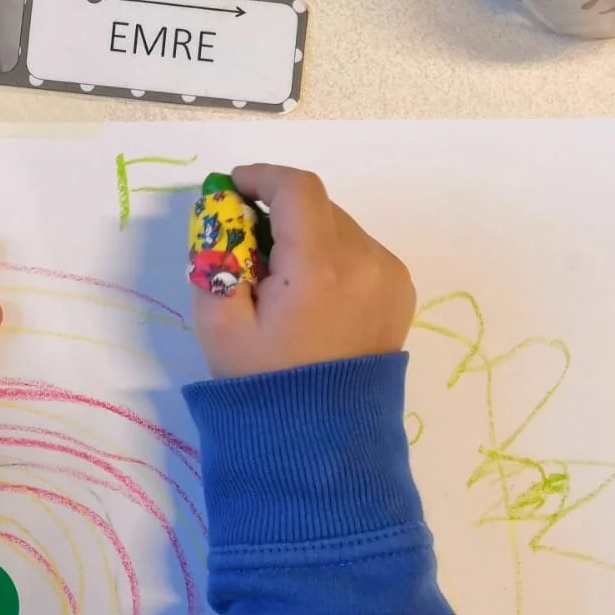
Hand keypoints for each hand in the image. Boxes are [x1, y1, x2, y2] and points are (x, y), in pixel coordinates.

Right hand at [191, 164, 414, 379]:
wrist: (321, 437)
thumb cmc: (263, 382)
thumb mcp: (218, 324)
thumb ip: (214, 257)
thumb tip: (221, 211)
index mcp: (320, 268)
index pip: (297, 189)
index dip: (262, 177)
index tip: (234, 188)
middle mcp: (365, 261)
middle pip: (318, 206)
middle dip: (280, 214)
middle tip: (248, 249)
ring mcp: (389, 275)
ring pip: (340, 226)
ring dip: (306, 236)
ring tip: (281, 282)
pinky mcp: (400, 289)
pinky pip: (360, 250)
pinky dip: (331, 256)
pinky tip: (313, 295)